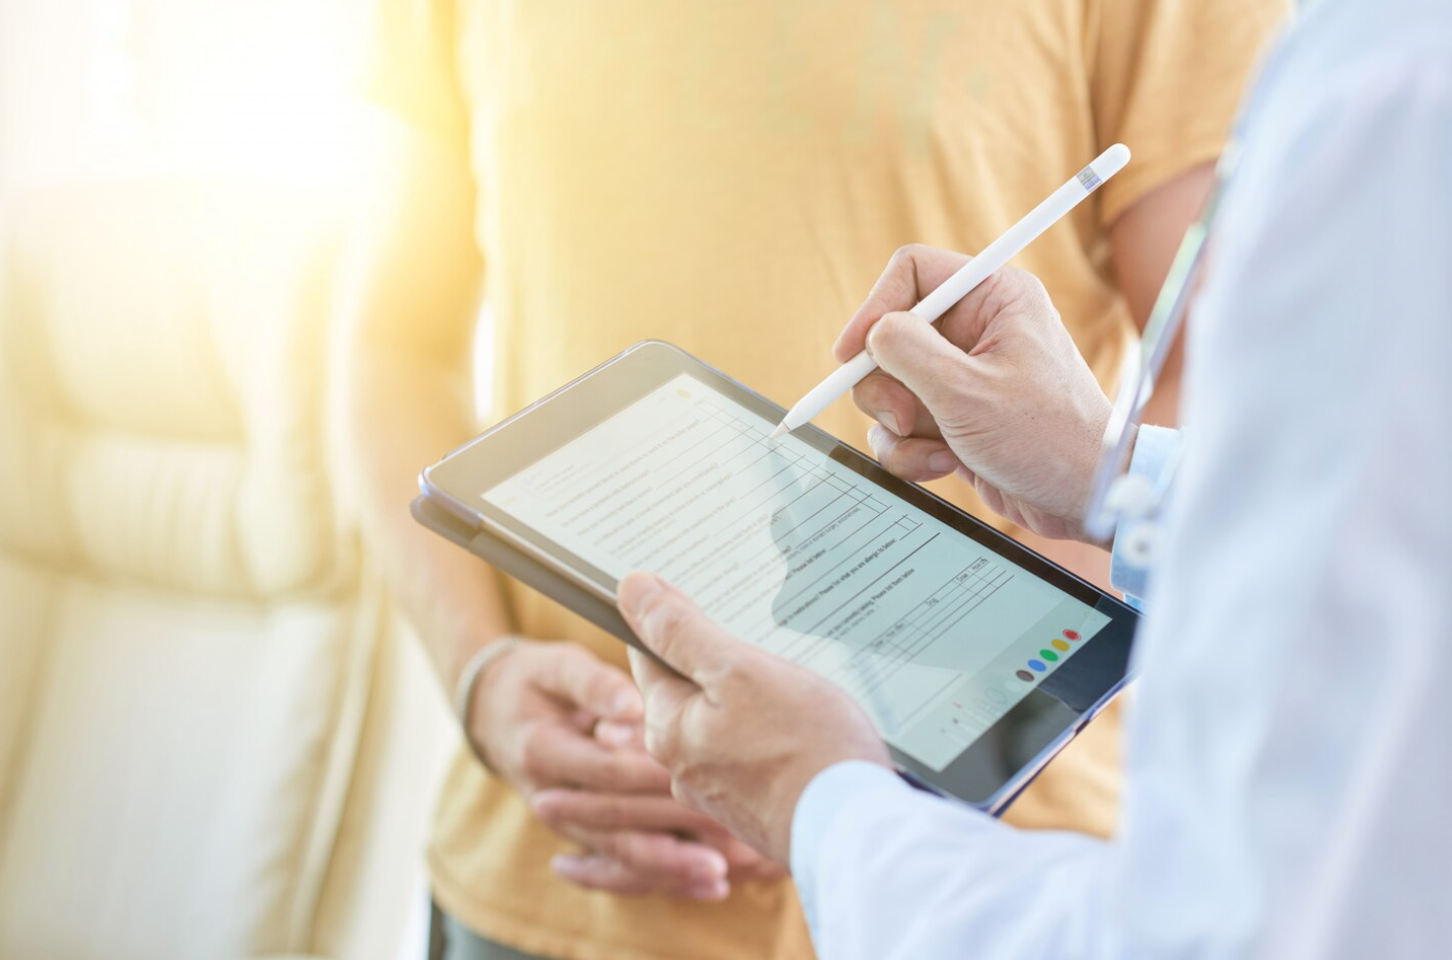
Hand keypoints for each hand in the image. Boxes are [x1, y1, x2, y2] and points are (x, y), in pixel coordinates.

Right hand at [470, 640, 736, 898]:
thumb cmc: (535, 681)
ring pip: (624, 855)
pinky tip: (709, 887)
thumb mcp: (556, 667)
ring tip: (722, 873)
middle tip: (730, 831)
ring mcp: (568, 824)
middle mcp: (552, 798)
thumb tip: (633, 706)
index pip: (607, 771)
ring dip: (674, 868)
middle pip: (620, 823)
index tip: (701, 777)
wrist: (493, 713)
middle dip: (676, 829)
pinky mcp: (585, 836)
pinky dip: (665, 879)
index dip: (653, 776)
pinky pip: (624, 867)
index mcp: (545, 752)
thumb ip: (594, 684)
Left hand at [617, 573, 891, 864]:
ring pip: (722, 724)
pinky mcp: (756, 808)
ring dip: (746, 700)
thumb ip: (681, 631)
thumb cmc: (804, 747)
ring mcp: (721, 792)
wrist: (857, 831)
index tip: (697, 596)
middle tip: (755, 638)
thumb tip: (631, 590)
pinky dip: (768, 735)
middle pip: (687, 692)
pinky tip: (799, 727)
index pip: (649, 656)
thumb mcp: (738, 670)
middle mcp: (684, 766)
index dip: (670, 620)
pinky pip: (750, 756)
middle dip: (714, 662)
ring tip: (786, 684)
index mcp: (668, 729)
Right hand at [836, 245, 1113, 543]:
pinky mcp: (953, 416)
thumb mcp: (966, 391)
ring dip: (899, 427)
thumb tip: (870, 337)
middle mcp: (977, 328)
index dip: (875, 307)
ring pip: (889, 386)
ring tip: (937, 448)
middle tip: (902, 415)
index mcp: (994, 297)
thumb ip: (908, 353)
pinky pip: (902, 425)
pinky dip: (911, 450)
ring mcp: (962, 375)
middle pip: (890, 335)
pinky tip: (944, 463)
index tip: (851, 352)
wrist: (1082, 499)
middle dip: (886, 385)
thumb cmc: (1047, 438)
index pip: (912, 272)